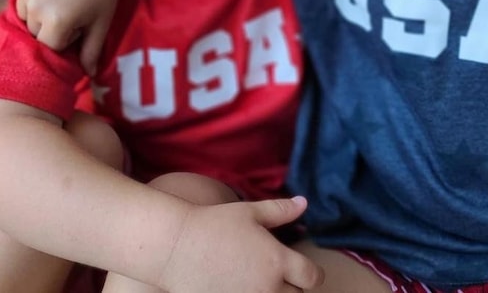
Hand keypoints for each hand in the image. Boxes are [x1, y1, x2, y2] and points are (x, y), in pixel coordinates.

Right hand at [16, 0, 131, 73]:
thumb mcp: (102, 22)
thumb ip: (91, 52)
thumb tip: (87, 78)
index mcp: (57, 21)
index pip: (51, 48)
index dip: (68, 40)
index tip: (81, 26)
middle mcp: (37, 5)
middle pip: (37, 33)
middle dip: (53, 29)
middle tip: (76, 10)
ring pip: (27, 17)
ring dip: (41, 15)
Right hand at [159, 196, 323, 292]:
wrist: (176, 246)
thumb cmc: (214, 224)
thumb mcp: (250, 212)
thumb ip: (281, 210)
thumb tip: (304, 203)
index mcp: (277, 261)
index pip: (312, 277)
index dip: (310, 272)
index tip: (301, 267)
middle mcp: (267, 288)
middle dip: (291, 284)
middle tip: (274, 271)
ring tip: (257, 279)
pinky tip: (240, 286)